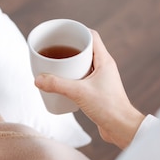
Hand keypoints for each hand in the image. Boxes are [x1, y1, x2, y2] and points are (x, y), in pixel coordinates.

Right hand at [35, 30, 144, 148]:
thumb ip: (57, 85)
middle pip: (85, 50)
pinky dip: (72, 78)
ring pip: (84, 66)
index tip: (62, 33)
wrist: (121, 128)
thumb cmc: (108, 108)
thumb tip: (38, 79)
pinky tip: (62, 85)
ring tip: (54, 67)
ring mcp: (102, 80)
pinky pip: (83, 79)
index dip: (77, 32)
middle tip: (54, 51)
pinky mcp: (98, 92)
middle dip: (69, 49)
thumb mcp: (79, 93)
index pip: (92, 36)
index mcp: (104, 61)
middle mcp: (104, 68)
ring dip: (70, 65)